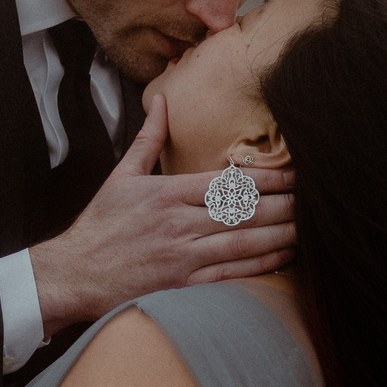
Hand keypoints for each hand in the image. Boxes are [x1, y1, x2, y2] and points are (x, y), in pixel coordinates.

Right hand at [29, 91, 295, 336]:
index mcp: (166, 193)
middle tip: (313, 199)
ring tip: (307, 226)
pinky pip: (231, 274)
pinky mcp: (182, 286)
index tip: (295, 174)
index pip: (228, 183)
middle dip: (284, 205)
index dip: (269, 179)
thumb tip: (161, 100)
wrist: (73, 274)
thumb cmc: (98, 226)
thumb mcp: (120, 176)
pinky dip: (260, 265)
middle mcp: (178, 224)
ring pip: (244, 243)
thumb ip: (148, 139)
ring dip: (281, 234)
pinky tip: (282, 256)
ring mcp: (182, 257)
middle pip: (244, 212)